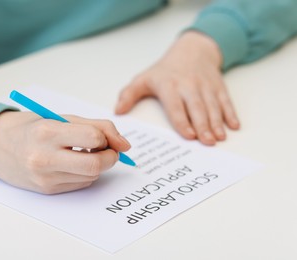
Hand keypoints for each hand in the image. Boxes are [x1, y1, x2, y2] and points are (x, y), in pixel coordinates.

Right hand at [0, 111, 130, 193]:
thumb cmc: (32, 127)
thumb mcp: (61, 117)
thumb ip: (96, 126)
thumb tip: (125, 145)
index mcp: (48, 131)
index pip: (93, 138)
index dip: (107, 138)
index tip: (105, 137)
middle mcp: (44, 157)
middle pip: (95, 164)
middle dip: (110, 157)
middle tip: (108, 150)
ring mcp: (44, 177)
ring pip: (91, 176)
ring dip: (98, 165)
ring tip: (85, 153)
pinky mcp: (46, 190)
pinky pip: (80, 184)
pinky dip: (85, 174)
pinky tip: (73, 164)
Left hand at [115, 31, 239, 144]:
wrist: (192, 49)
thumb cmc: (165, 70)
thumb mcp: (144, 78)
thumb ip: (129, 94)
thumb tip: (117, 111)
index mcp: (169, 86)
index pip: (176, 106)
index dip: (183, 121)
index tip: (189, 135)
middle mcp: (189, 85)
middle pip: (197, 107)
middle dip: (203, 125)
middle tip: (208, 142)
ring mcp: (205, 86)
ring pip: (213, 105)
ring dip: (217, 122)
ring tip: (220, 138)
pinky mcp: (218, 86)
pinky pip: (226, 100)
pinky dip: (231, 113)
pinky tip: (234, 126)